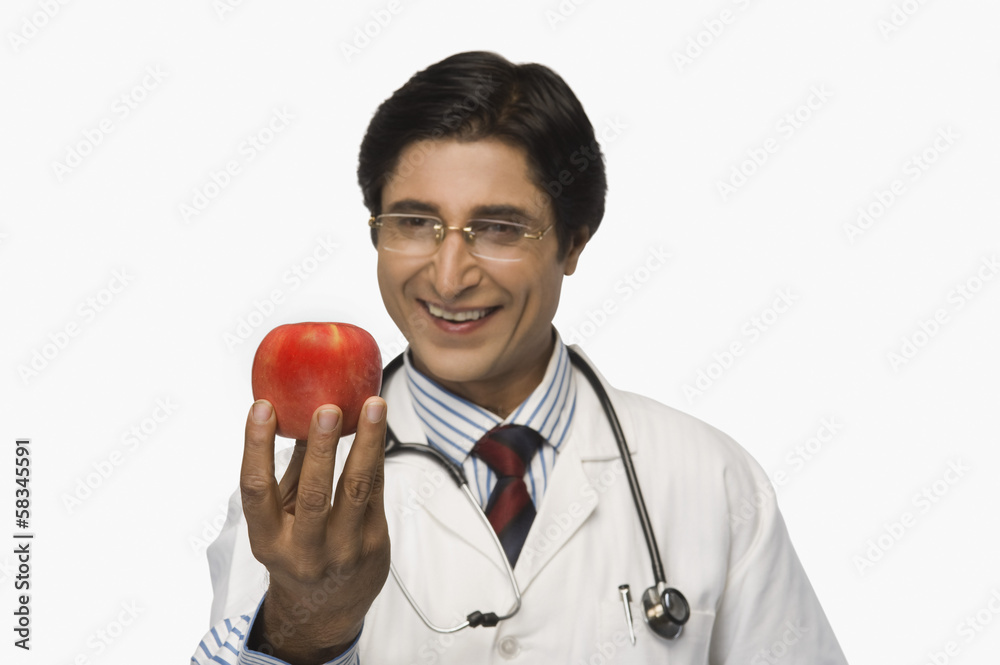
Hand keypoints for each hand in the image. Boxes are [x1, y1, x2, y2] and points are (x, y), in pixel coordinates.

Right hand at [240, 397, 389, 662]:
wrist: (328, 608)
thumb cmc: (298, 549)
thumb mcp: (280, 521)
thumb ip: (288, 474)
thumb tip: (295, 412)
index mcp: (268, 540)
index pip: (256, 489)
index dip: (255, 446)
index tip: (261, 407)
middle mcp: (305, 550)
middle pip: (315, 493)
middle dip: (322, 447)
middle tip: (328, 408)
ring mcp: (344, 549)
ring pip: (357, 488)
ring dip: (368, 442)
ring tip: (373, 405)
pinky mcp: (375, 543)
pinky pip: (377, 490)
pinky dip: (377, 455)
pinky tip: (380, 425)